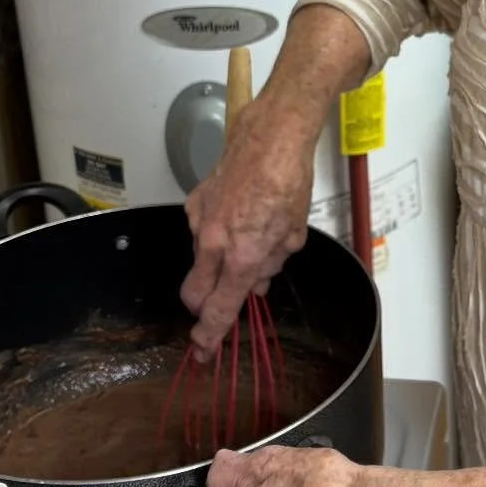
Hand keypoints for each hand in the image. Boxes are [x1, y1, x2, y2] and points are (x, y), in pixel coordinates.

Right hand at [180, 97, 315, 354]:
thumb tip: (255, 285)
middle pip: (194, 294)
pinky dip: (214, 237)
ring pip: (199, 263)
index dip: (210, 334)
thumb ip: (270, 265)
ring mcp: (199, 222)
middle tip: (221, 304)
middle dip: (203, 307)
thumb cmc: (289, 181)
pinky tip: (236, 217)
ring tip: (247, 241)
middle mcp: (214, 243)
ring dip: (215, 267)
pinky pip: (199, 233)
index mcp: (242, 256)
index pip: (219, 308)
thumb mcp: (292, 233)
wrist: (271, 136)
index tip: (204, 350)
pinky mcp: (193, 202)